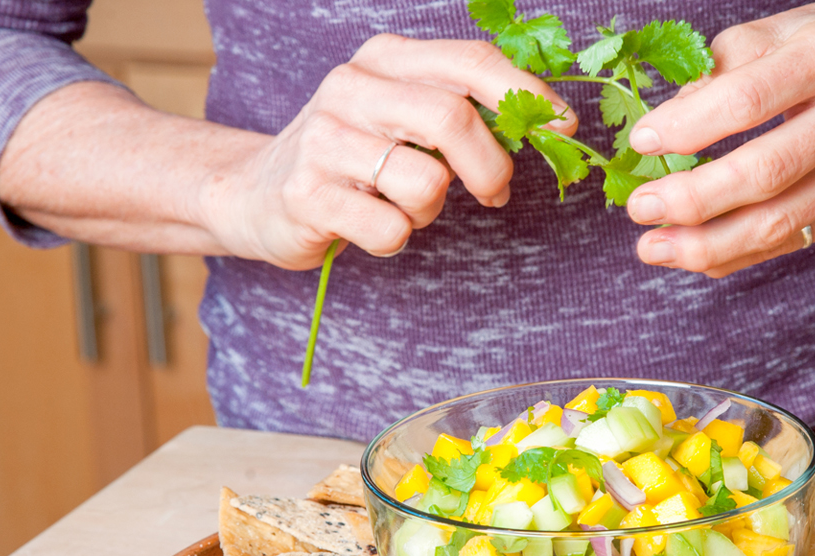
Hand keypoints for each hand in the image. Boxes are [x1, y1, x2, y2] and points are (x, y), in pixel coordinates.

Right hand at [191, 34, 575, 269]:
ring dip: (431, 210)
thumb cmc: (347, 156)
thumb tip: (545, 122)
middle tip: (495, 194)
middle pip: (452, 118)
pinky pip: (390, 227)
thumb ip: (457, 106)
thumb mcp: (397, 111)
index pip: (470, 61)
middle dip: (491, 167)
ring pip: (424, 182)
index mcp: (382, 59)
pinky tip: (368, 225)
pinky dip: (394, 238)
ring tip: (403, 206)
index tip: (562, 128)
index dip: (526, 94)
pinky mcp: (306, 195)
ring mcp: (322, 141)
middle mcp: (349, 88)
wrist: (252, 193)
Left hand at [621, 4, 814, 276]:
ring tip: (651, 247)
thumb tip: (666, 127)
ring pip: (781, 221)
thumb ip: (718, 71)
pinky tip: (693, 255)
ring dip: (707, 244)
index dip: (689, 126)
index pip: (750, 99)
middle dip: (693, 198)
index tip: (641, 141)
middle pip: (767, 171)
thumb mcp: (774, 32)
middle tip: (639, 207)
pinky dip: (736, 254)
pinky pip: (792, 241)